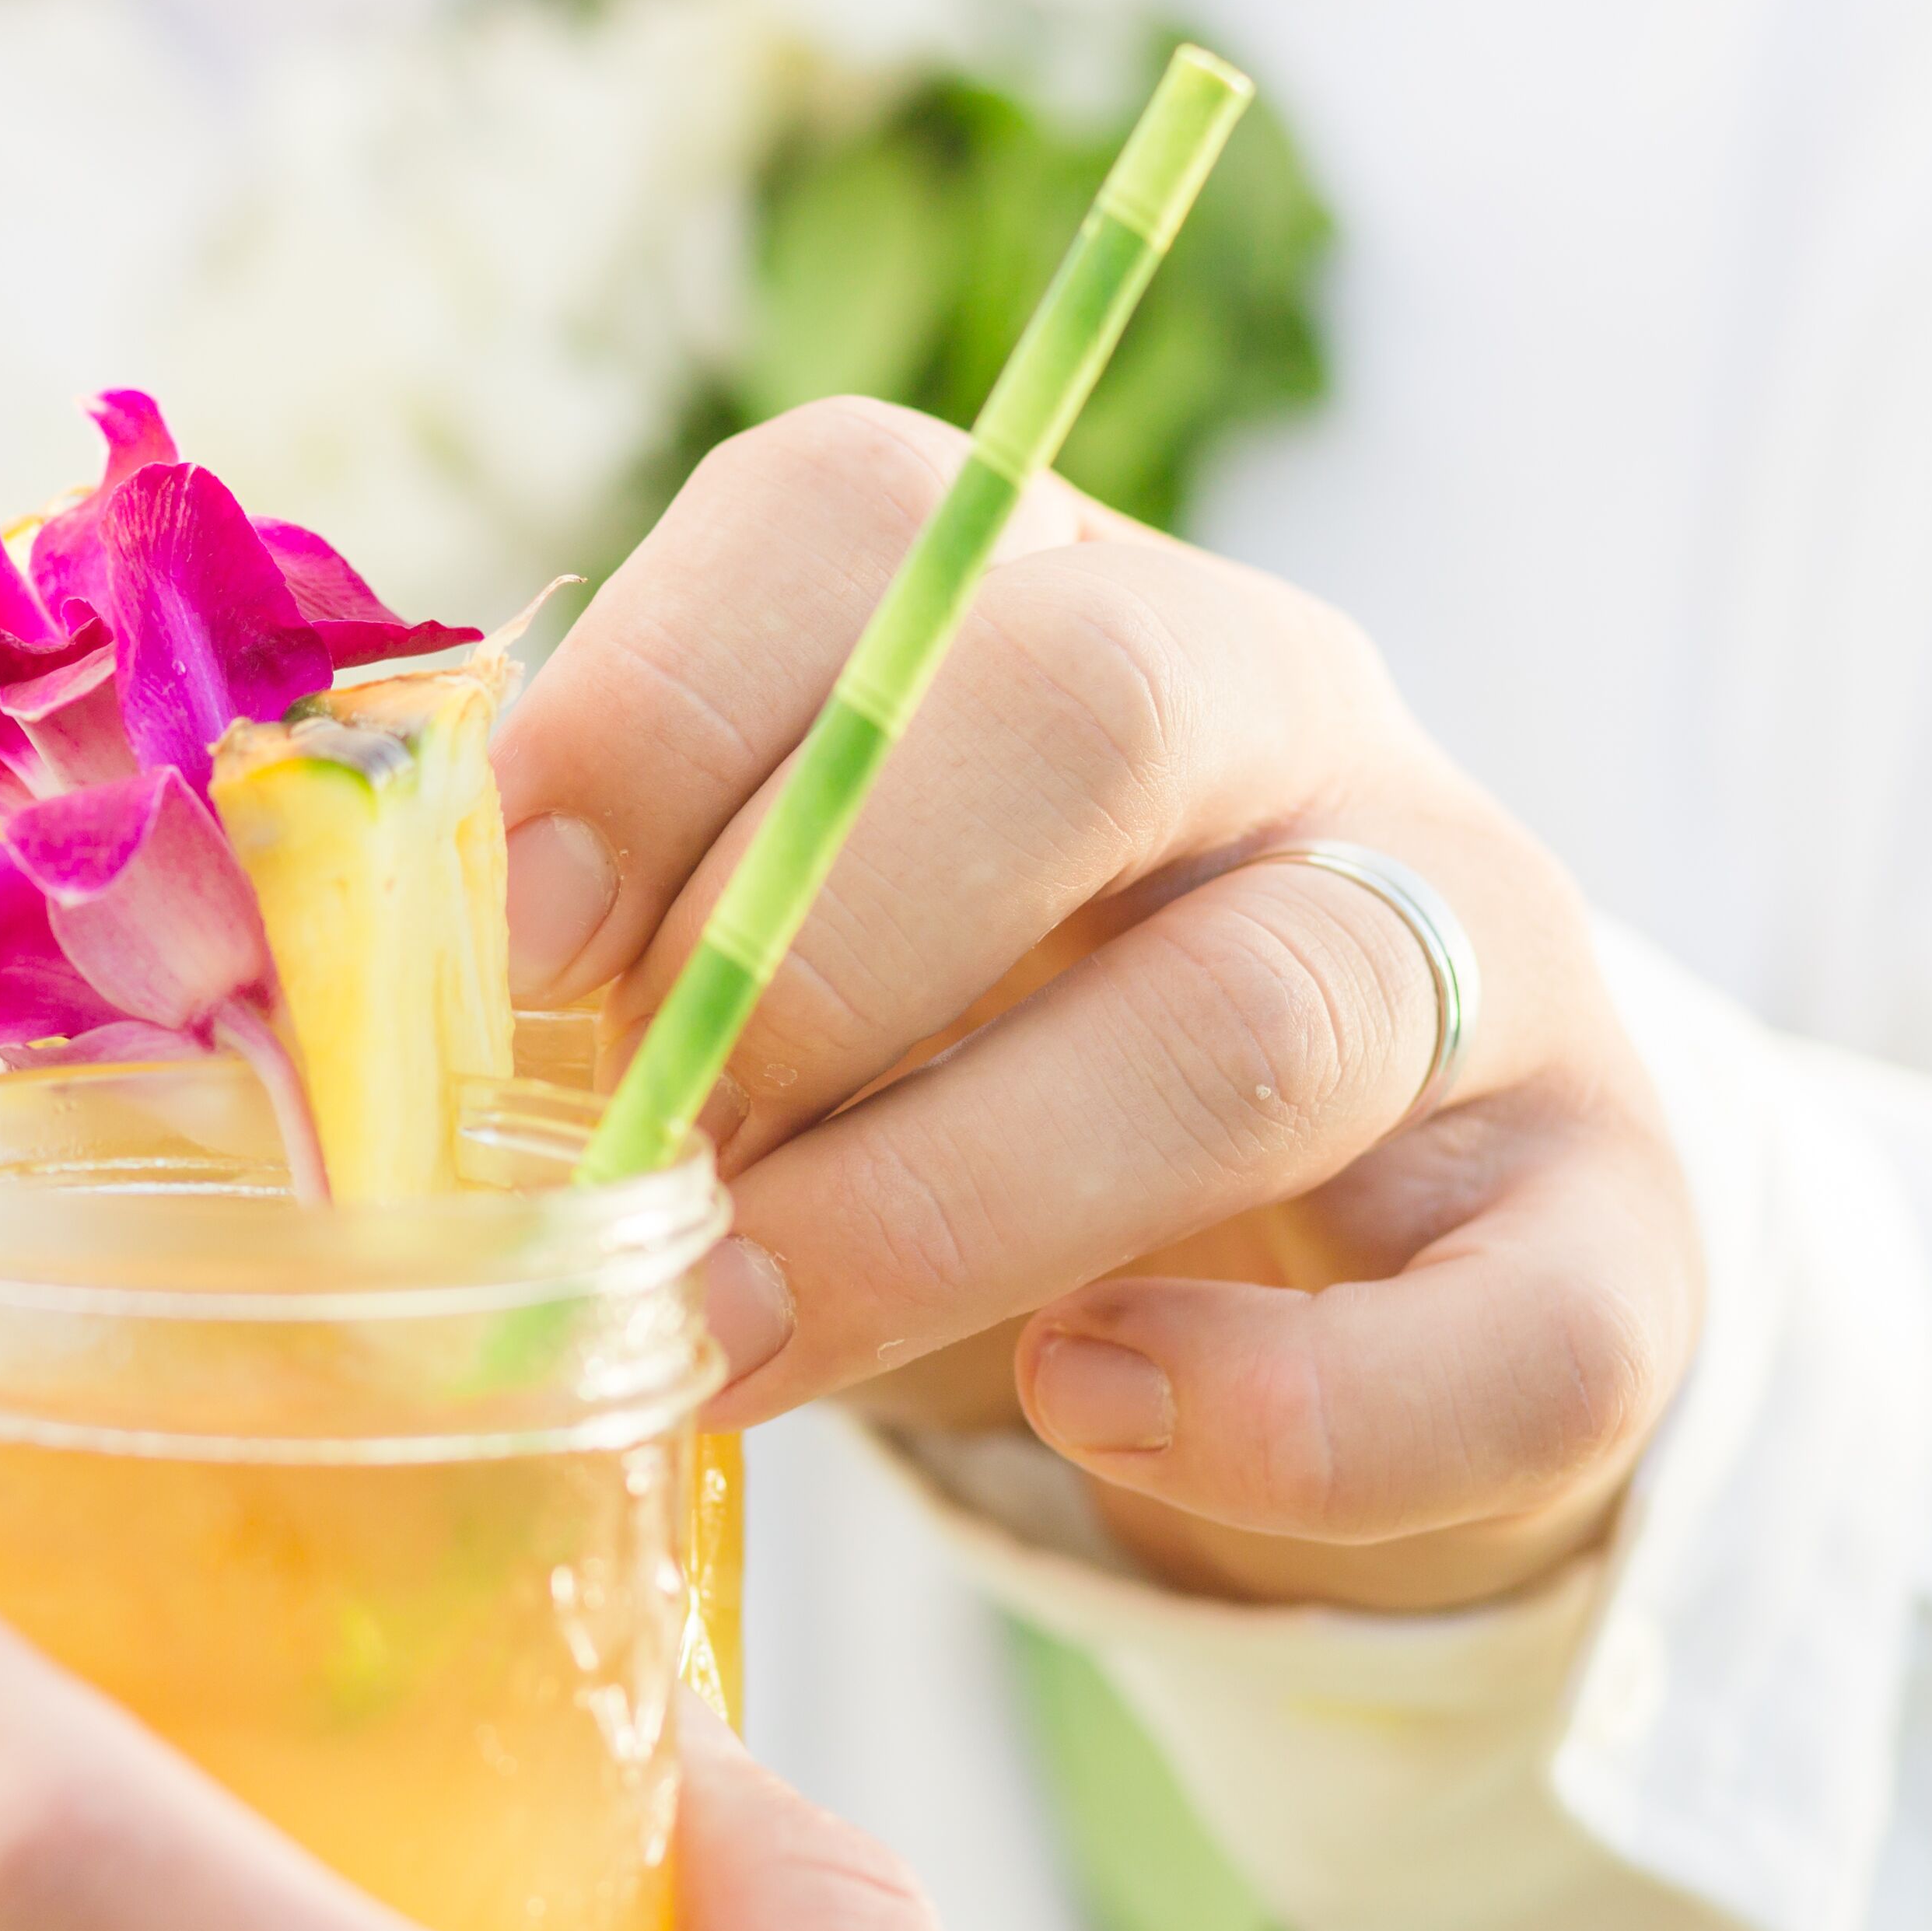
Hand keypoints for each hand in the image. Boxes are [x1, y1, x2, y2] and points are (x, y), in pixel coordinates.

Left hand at [491, 399, 1701, 1608]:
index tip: (511, 938)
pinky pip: (1515, 1325)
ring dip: (954, 1199)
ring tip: (743, 1345)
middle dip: (815, 949)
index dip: (656, 702)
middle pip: (1090, 703)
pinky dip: (1291, 1406)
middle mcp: (1280, 720)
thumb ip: (591, 942)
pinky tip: (1092, 1414)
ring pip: (1265, 1013)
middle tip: (632, 1178)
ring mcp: (1476, 960)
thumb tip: (325, 993)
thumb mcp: (771, 953)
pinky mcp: (1606, 1227)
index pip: (861, 516)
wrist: (1313, 1261)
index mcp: (1032, 599)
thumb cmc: (948, 1070)